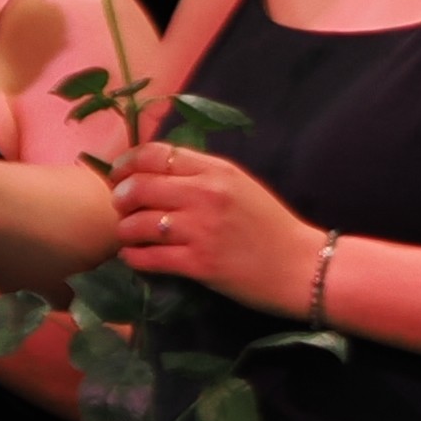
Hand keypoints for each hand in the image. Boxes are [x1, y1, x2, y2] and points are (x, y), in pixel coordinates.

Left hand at [104, 136, 327, 314]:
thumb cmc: (271, 225)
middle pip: (139, 186)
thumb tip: (156, 171)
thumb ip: (203, 174)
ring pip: (138, 223)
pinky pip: (148, 257)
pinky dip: (134, 256)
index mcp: (217, 170)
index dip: (128, 163)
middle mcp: (205, 194)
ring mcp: (201, 230)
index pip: (156, 154)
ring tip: (128, 235)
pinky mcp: (199, 264)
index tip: (119, 174)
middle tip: (120, 207)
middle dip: (121, 197)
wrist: (301, 266)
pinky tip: (136, 256)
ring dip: (125, 230)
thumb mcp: (241, 184)